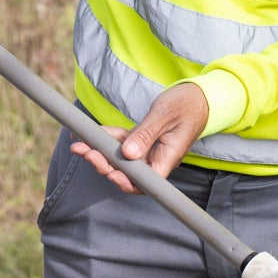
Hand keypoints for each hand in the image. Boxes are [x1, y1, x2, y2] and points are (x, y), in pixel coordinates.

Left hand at [76, 82, 209, 192]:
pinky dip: (105, 138)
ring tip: (78, 144)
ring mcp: (147, 151)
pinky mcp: (141, 140)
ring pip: (119, 159)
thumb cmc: (188, 105)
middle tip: (85, 152)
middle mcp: (156, 159)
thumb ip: (146, 134)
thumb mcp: (165, 115)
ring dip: (98, 152)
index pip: (144, 182)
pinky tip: (89, 133)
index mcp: (167, 158)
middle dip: (103, 165)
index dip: (125, 182)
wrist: (198, 96)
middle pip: (126, 173)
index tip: (110, 172)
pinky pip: (120, 144)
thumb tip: (127, 154)